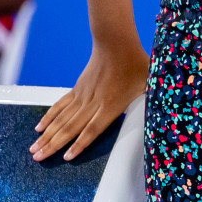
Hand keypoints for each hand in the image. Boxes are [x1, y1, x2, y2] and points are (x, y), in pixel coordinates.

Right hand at [30, 41, 148, 161]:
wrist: (115, 42)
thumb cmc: (135, 63)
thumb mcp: (149, 83)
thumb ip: (154, 98)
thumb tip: (167, 105)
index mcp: (111, 105)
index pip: (92, 129)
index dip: (80, 144)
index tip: (66, 157)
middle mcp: (93, 102)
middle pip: (70, 127)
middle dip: (53, 145)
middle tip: (37, 158)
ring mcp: (83, 96)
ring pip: (62, 119)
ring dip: (47, 135)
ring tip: (34, 149)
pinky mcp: (77, 89)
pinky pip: (61, 106)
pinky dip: (49, 117)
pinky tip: (40, 128)